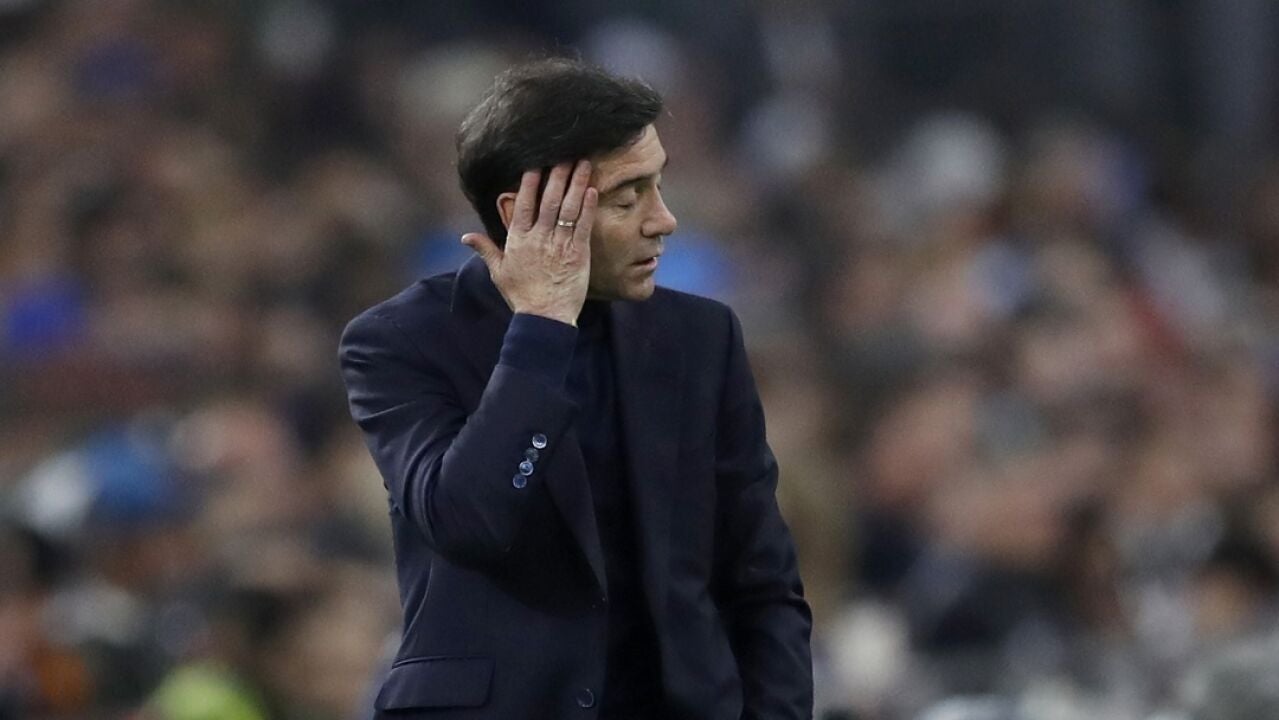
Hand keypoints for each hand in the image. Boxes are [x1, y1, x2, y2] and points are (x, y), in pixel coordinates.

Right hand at [461, 161, 596, 325]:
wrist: (544, 318)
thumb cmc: (522, 296)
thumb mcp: (499, 272)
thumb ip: (485, 250)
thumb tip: (465, 238)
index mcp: (518, 240)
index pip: (523, 205)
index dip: (530, 183)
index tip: (537, 165)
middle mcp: (538, 238)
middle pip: (549, 200)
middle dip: (557, 176)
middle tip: (566, 155)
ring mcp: (559, 245)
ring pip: (568, 208)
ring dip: (576, 184)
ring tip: (584, 164)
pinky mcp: (577, 254)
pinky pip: (583, 226)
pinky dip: (588, 207)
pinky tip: (592, 190)